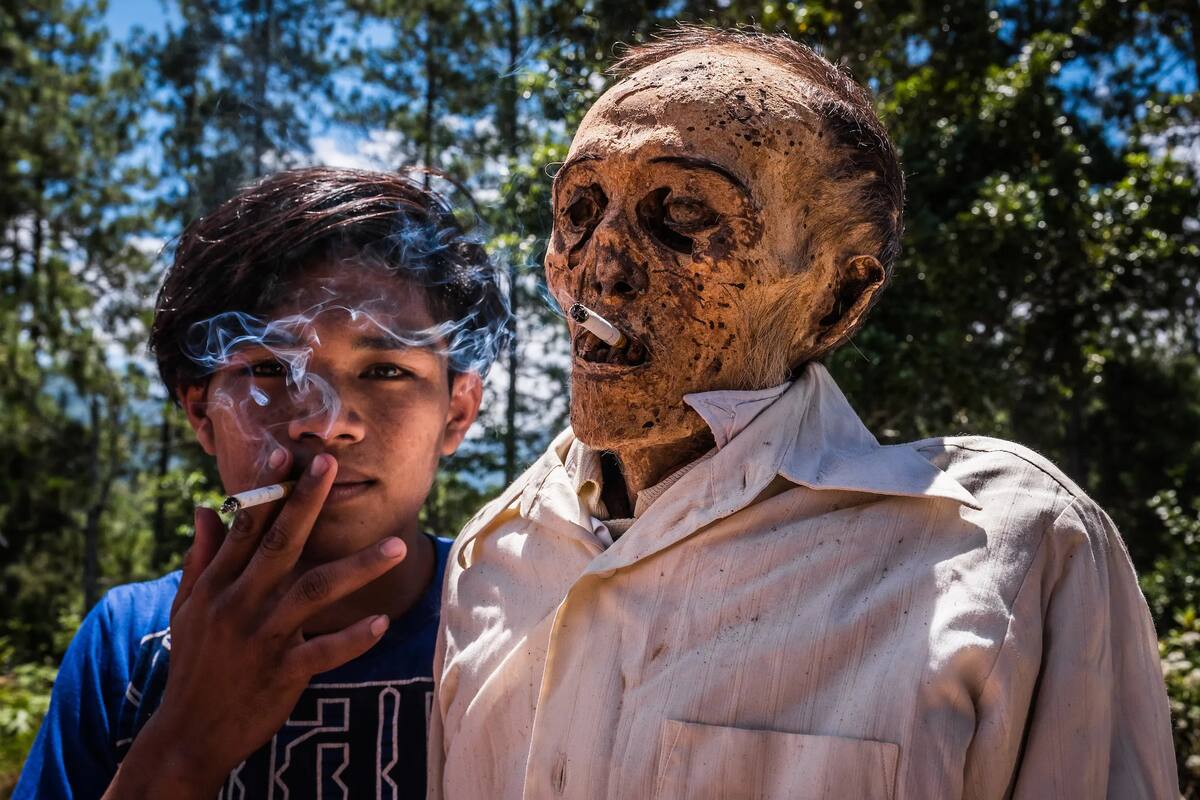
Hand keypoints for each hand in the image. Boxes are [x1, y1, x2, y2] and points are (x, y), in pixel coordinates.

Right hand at [103, 452, 406, 798]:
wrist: (187, 733)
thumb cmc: (194, 661)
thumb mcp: (188, 607)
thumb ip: (202, 556)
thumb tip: (206, 507)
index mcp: (218, 585)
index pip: (244, 528)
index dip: (265, 489)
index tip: (286, 454)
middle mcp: (239, 605)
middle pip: (279, 545)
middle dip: (305, 503)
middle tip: (330, 465)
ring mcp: (263, 639)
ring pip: (314, 593)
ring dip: (358, 568)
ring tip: (397, 546)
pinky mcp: (283, 673)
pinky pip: (324, 652)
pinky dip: (353, 638)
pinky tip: (381, 622)